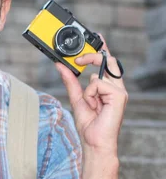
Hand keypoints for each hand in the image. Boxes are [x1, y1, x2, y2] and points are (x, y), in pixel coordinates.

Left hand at [55, 37, 127, 156]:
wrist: (95, 142)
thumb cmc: (89, 125)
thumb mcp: (76, 99)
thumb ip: (70, 82)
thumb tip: (60, 66)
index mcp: (108, 87)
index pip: (107, 63)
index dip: (102, 48)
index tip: (96, 36)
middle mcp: (116, 87)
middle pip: (108, 61)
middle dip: (93, 56)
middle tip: (79, 59)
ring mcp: (119, 91)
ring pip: (99, 75)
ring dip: (88, 91)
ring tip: (91, 105)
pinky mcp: (119, 96)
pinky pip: (98, 84)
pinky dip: (91, 95)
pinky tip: (95, 106)